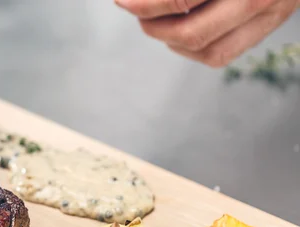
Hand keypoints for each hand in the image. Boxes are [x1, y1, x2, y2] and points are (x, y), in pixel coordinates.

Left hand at [116, 0, 298, 66]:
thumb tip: (137, 0)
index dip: (145, 4)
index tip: (123, 2)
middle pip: (192, 33)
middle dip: (153, 26)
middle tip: (136, 10)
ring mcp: (268, 16)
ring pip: (206, 51)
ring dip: (170, 41)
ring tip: (155, 20)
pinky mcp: (266, 29)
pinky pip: (219, 55)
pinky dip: (189, 48)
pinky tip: (177, 30)